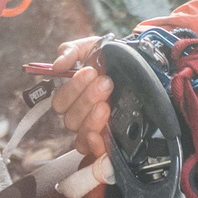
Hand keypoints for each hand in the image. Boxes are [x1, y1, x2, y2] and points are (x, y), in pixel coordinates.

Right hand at [48, 36, 110, 162]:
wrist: (141, 67)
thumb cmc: (111, 59)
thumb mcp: (92, 47)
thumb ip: (71, 52)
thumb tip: (57, 66)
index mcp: (72, 96)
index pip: (60, 101)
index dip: (73, 88)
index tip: (92, 71)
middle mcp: (79, 115)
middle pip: (70, 117)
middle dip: (87, 98)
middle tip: (106, 83)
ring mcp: (93, 128)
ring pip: (81, 132)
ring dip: (92, 118)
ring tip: (107, 104)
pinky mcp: (107, 139)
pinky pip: (93, 150)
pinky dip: (95, 144)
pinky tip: (101, 136)